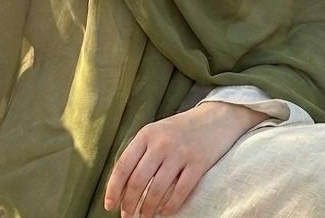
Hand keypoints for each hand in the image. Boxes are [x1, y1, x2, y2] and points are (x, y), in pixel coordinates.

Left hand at [103, 101, 269, 216]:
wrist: (215, 117)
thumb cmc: (181, 129)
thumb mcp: (156, 132)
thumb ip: (141, 153)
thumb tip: (122, 185)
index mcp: (146, 134)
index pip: (123, 166)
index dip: (113, 189)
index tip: (109, 205)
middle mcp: (161, 143)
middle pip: (138, 180)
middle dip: (129, 203)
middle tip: (127, 215)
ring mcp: (180, 153)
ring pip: (157, 190)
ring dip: (147, 209)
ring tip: (144, 216)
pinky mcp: (198, 164)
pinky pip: (180, 192)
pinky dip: (169, 207)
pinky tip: (164, 212)